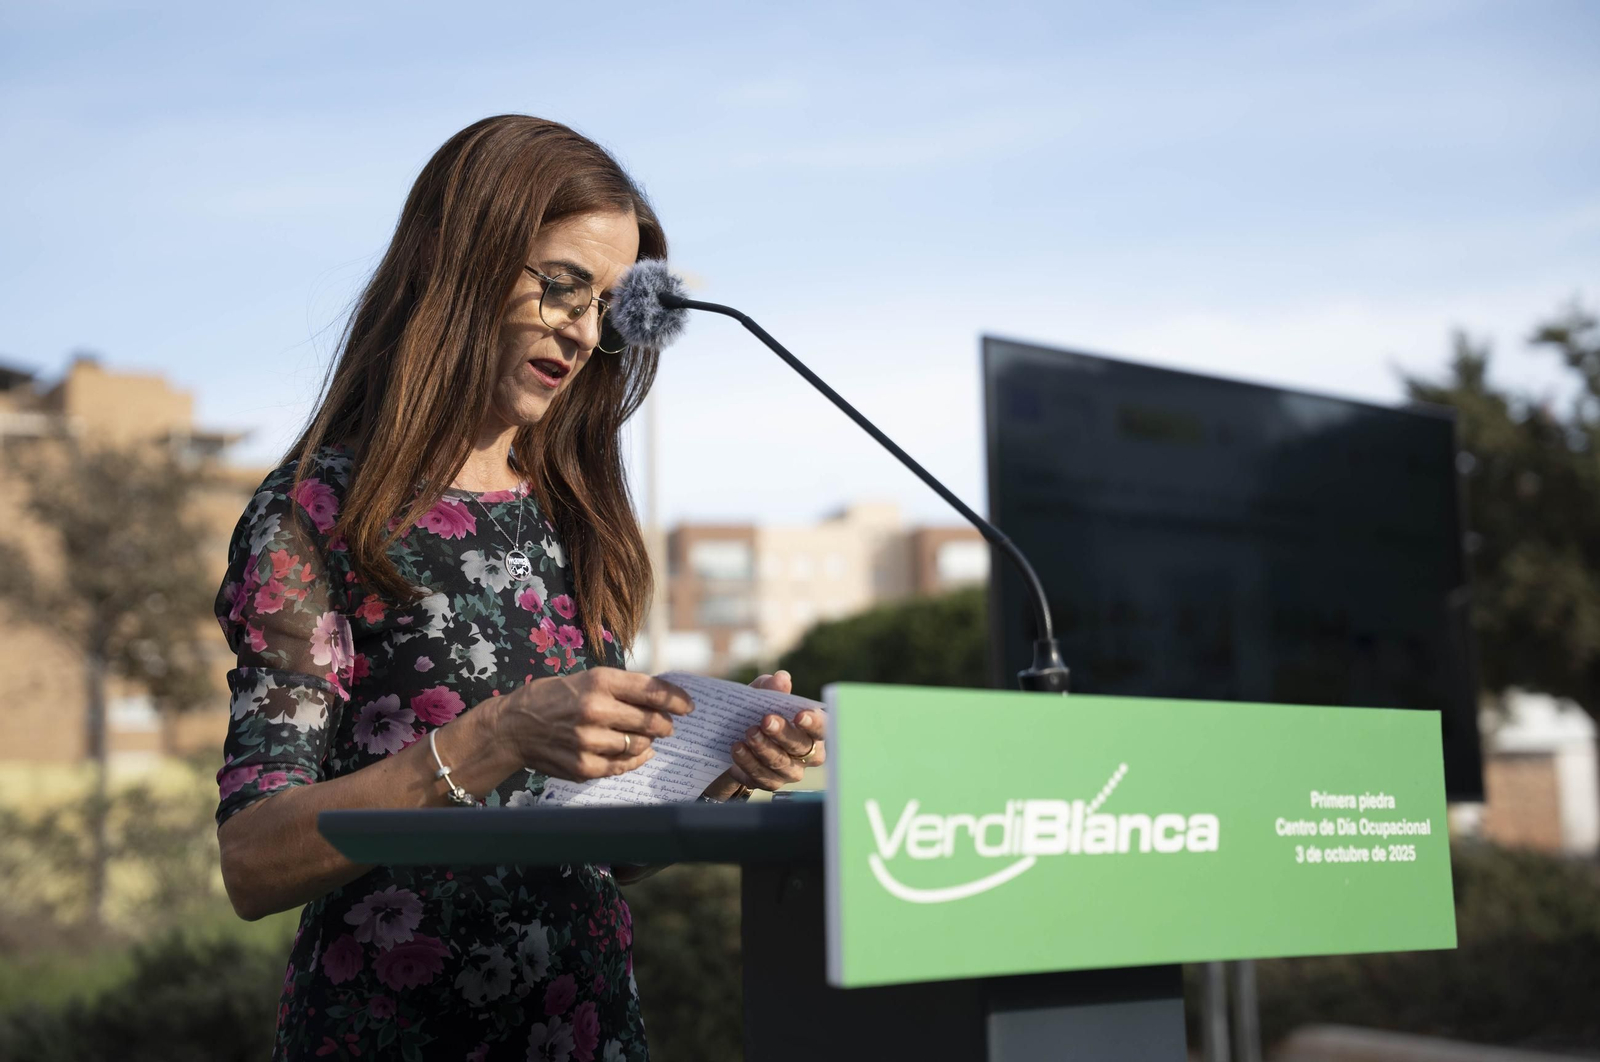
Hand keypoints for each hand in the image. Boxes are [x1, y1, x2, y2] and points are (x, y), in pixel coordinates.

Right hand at [490, 667, 692, 781]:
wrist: (513, 726)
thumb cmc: (554, 698)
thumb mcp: (586, 679)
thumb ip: (621, 689)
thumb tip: (663, 700)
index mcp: (598, 681)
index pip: (652, 690)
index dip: (677, 699)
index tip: (688, 706)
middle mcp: (595, 709)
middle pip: (652, 721)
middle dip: (665, 725)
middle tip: (666, 726)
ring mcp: (588, 740)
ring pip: (640, 746)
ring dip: (647, 743)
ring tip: (643, 738)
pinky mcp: (583, 765)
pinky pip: (623, 766)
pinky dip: (635, 761)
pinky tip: (637, 755)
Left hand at [727, 670, 826, 791]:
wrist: (737, 739)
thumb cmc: (759, 714)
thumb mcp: (761, 697)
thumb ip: (772, 687)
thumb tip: (781, 678)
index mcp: (813, 728)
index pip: (823, 727)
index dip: (814, 723)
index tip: (799, 715)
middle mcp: (808, 753)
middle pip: (801, 746)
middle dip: (783, 733)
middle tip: (766, 721)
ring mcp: (790, 770)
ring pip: (781, 763)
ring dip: (763, 748)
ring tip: (748, 734)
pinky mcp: (771, 782)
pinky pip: (762, 776)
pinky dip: (748, 762)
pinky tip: (738, 749)